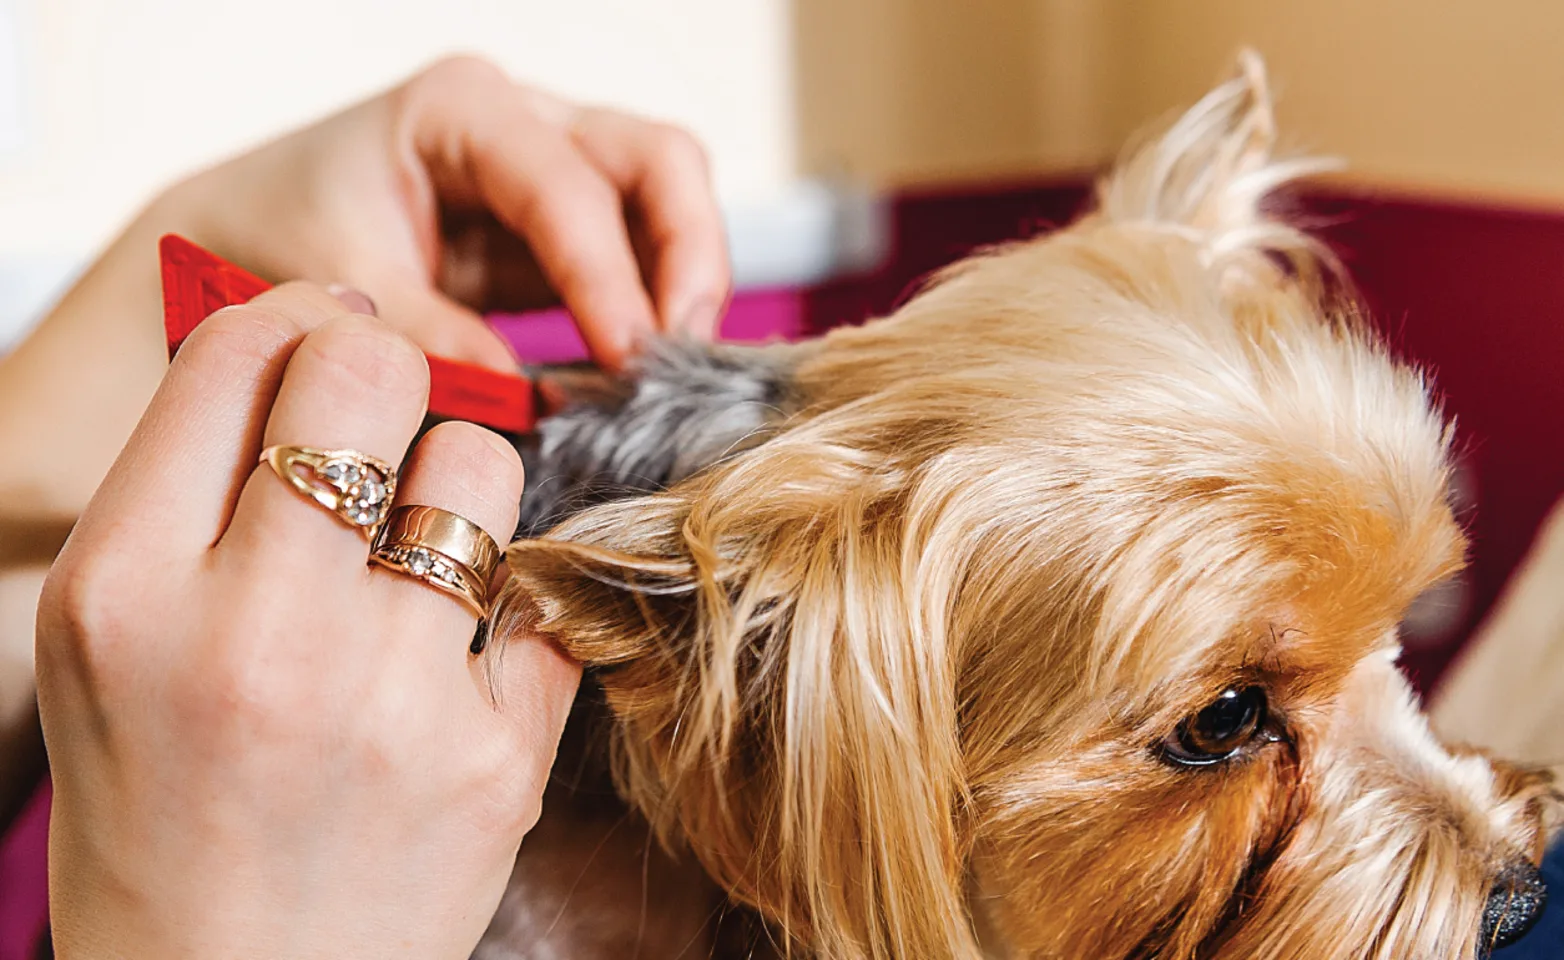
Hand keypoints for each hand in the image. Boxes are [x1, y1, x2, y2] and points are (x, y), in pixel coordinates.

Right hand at [36, 284, 578, 959]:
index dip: (296, 321)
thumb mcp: (112, 641)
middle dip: (387, 377)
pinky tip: (456, 656)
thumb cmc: (160, 811)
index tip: (323, 341)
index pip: (238, 349)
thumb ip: (185, 483)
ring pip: (481, 463)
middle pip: (373, 370)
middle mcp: (256, 628)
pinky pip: (537, 585)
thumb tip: (297, 327)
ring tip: (413, 568)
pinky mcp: (498, 754)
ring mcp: (391, 694)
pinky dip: (504, 603)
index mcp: (125, 589)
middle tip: (383, 426)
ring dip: (457, 488)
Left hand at [173, 55, 730, 370]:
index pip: (567, 186)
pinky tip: (644, 367)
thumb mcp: (335, 288)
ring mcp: (554, 167)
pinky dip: (658, 304)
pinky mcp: (564, 228)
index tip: (629, 359)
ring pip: (668, 197)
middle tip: (680, 357)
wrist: (243, 232)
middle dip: (688, 257)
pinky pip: (643, 250)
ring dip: (688, 281)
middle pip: (658, 159)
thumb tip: (530, 395)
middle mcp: (524, 121)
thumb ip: (432, 338)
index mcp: (459, 110)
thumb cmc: (275, 234)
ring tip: (672, 372)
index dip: (609, 276)